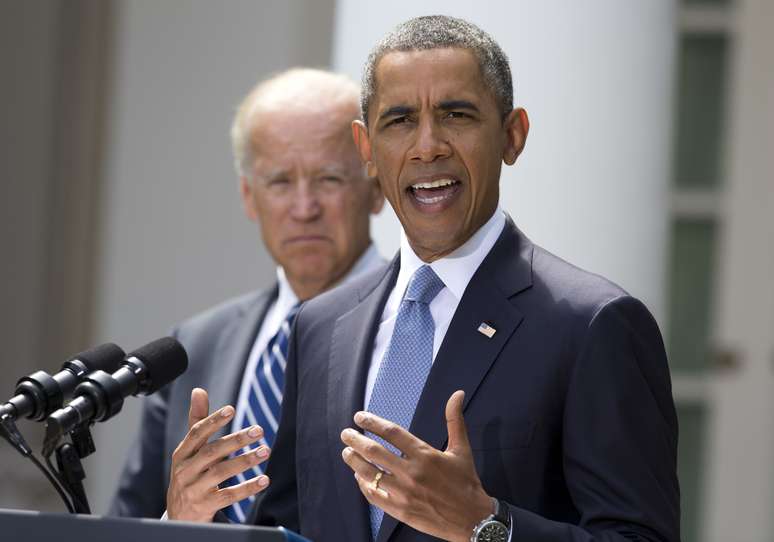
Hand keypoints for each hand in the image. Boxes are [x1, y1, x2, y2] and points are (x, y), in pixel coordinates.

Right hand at [166, 388, 270, 521]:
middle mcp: (185, 471)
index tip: (232, 409)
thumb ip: (197, 422)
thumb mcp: (189, 451)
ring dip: (245, 461)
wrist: (179, 517)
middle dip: (236, 440)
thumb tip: (198, 391)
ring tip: (265, 451)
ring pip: (221, 473)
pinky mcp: (205, 507)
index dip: (213, 421)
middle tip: (259, 430)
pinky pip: (228, 496)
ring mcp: (194, 490)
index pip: (196, 434)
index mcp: (181, 454)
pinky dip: (247, 487)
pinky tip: (264, 480)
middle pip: (212, 452)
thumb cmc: (189, 475)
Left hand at [340, 390, 492, 541]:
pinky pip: (375, 496)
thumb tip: (457, 394)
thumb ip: (454, 420)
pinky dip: (364, 485)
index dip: (372, 422)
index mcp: (425, 455)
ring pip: (370, 474)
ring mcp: (404, 493)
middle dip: (355, 440)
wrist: (473, 519)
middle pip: (375, 452)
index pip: (392, 433)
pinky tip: (359, 477)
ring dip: (354, 461)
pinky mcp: (400, 510)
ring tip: (347, 453)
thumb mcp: (461, 449)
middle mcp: (412, 473)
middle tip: (345, 434)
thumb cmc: (466, 482)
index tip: (359, 417)